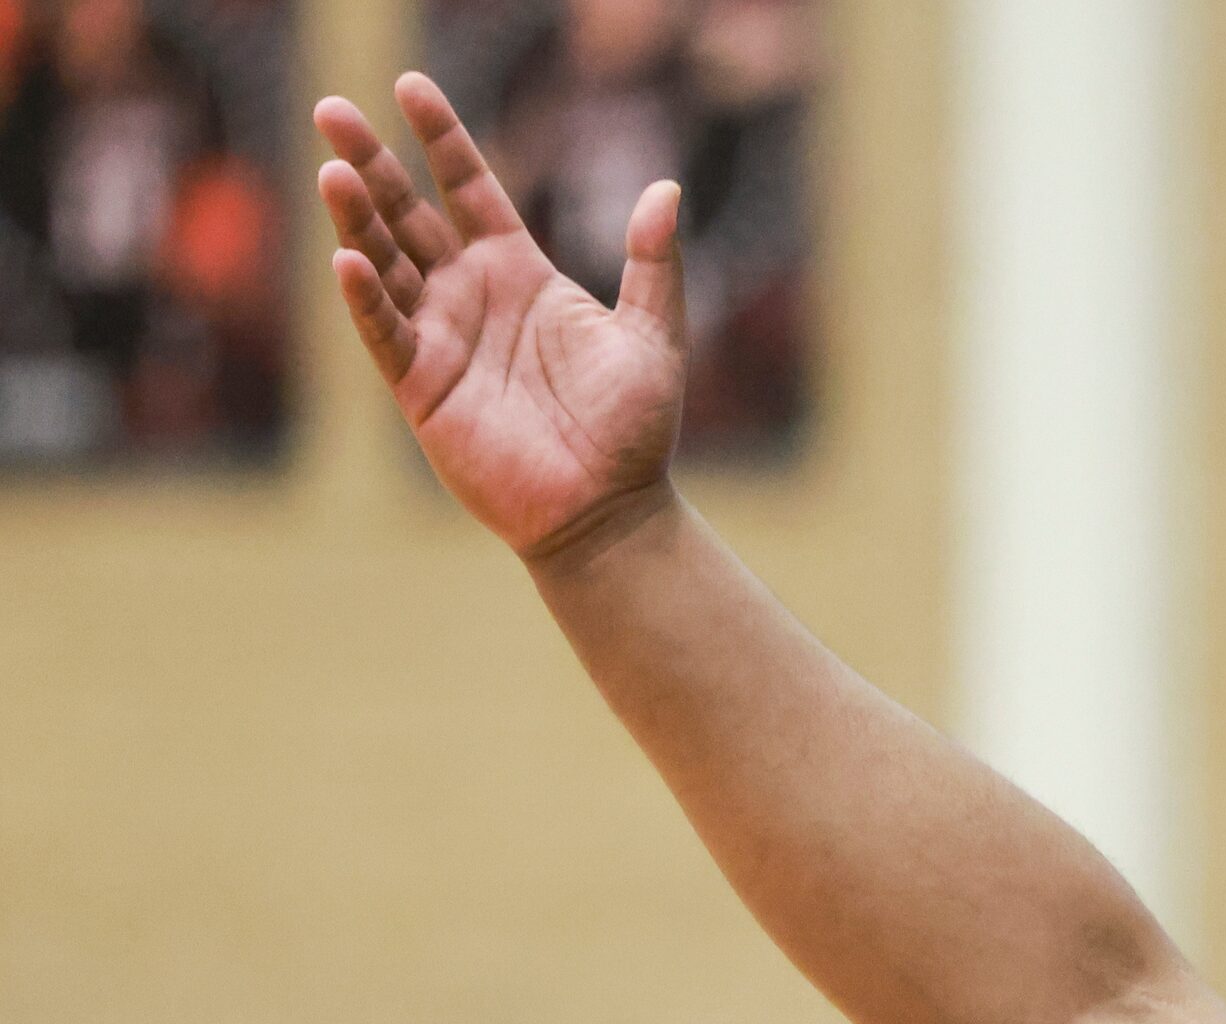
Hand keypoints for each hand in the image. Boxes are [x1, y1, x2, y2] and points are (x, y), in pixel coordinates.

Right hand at [314, 74, 686, 561]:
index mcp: (520, 272)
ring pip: (385, 263)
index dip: (441, 139)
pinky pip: (386, 333)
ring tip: (335, 170)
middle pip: (407, 214)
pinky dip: (366, 298)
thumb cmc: (633, 429)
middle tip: (332, 109)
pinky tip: (349, 260)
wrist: (610, 509)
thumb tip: (668, 187)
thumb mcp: (654, 333)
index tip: (409, 86)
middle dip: (371, 162)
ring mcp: (441, 338)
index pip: (468, 188)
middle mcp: (471, 296)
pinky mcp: (422, 388)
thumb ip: (654, 261)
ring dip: (358, 220)